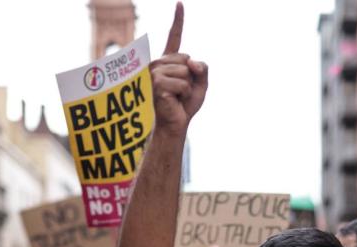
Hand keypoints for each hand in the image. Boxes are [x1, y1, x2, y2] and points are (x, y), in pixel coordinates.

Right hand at [150, 3, 208, 132]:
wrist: (175, 124)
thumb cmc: (184, 105)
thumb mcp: (200, 84)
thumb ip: (201, 68)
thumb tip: (191, 62)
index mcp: (169, 61)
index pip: (175, 37)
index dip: (178, 20)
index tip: (180, 3)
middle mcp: (159, 63)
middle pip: (187, 58)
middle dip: (191, 77)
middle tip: (181, 91)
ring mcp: (155, 72)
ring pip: (185, 71)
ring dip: (188, 87)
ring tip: (177, 96)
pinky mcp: (157, 83)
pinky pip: (183, 83)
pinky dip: (184, 94)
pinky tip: (174, 100)